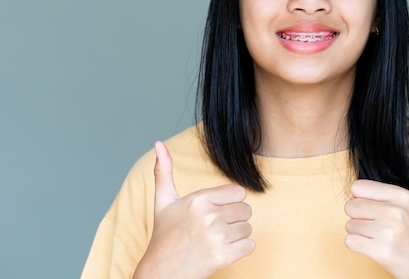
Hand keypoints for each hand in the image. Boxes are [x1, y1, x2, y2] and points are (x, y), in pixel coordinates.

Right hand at [133, 142, 254, 278]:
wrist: (160, 272)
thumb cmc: (164, 235)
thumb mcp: (163, 201)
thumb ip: (164, 171)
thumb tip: (158, 143)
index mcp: (198, 200)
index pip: (238, 192)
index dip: (230, 202)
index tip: (216, 211)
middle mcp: (208, 216)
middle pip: (246, 210)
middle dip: (234, 219)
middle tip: (215, 228)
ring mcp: (216, 237)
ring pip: (248, 228)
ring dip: (237, 235)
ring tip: (217, 240)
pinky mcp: (223, 256)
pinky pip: (250, 246)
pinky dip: (241, 249)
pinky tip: (223, 251)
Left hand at [344, 148, 408, 278]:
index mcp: (403, 196)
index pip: (357, 187)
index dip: (364, 200)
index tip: (379, 210)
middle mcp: (395, 212)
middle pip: (350, 206)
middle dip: (360, 218)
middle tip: (380, 227)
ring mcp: (388, 232)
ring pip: (349, 225)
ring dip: (360, 234)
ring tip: (380, 239)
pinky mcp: (380, 251)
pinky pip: (350, 242)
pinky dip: (358, 247)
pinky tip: (375, 249)